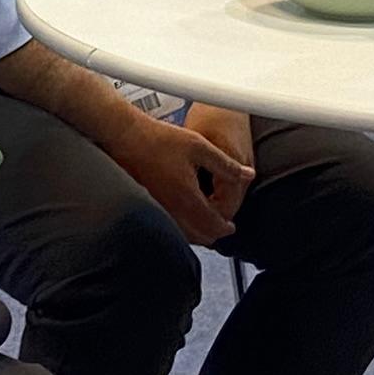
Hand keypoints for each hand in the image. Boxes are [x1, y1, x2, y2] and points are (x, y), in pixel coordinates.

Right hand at [114, 103, 252, 242]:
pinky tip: (186, 213)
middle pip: (199, 237)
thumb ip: (227, 165)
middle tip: (222, 224)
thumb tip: (247, 175)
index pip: (213, 225)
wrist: (126, 137)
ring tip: (207, 220)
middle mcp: (172, 209)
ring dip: (198, 232)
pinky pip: (171, 227)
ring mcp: (159, 209)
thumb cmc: (158, 139)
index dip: (226, 228)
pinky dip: (184, 228)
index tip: (232, 226)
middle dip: (214, 233)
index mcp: (187, 197)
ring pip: (184, 235)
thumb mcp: (201, 147)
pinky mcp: (149, 205)